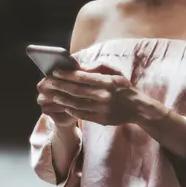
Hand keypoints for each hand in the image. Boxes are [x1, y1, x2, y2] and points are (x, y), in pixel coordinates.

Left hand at [38, 63, 168, 126]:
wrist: (138, 108)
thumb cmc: (125, 88)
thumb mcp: (116, 73)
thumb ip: (99, 67)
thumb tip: (81, 66)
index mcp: (108, 82)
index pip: (82, 77)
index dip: (66, 74)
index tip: (55, 72)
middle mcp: (104, 96)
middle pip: (76, 91)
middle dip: (59, 86)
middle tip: (48, 82)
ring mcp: (102, 109)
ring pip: (76, 104)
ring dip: (62, 99)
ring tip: (53, 94)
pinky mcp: (101, 119)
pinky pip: (82, 115)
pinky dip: (71, 110)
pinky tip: (65, 105)